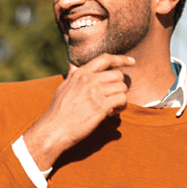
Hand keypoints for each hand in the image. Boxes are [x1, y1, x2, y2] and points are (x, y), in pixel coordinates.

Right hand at [23, 54, 134, 169]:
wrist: (55, 129)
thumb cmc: (59, 110)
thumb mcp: (63, 86)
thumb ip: (72, 74)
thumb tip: (71, 63)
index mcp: (81, 73)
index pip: (105, 59)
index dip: (121, 59)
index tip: (132, 62)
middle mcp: (89, 80)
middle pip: (118, 75)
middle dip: (120, 86)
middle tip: (115, 97)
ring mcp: (95, 92)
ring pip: (122, 88)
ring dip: (121, 98)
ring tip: (113, 107)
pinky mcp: (101, 106)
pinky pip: (121, 100)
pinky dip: (121, 107)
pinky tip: (112, 113)